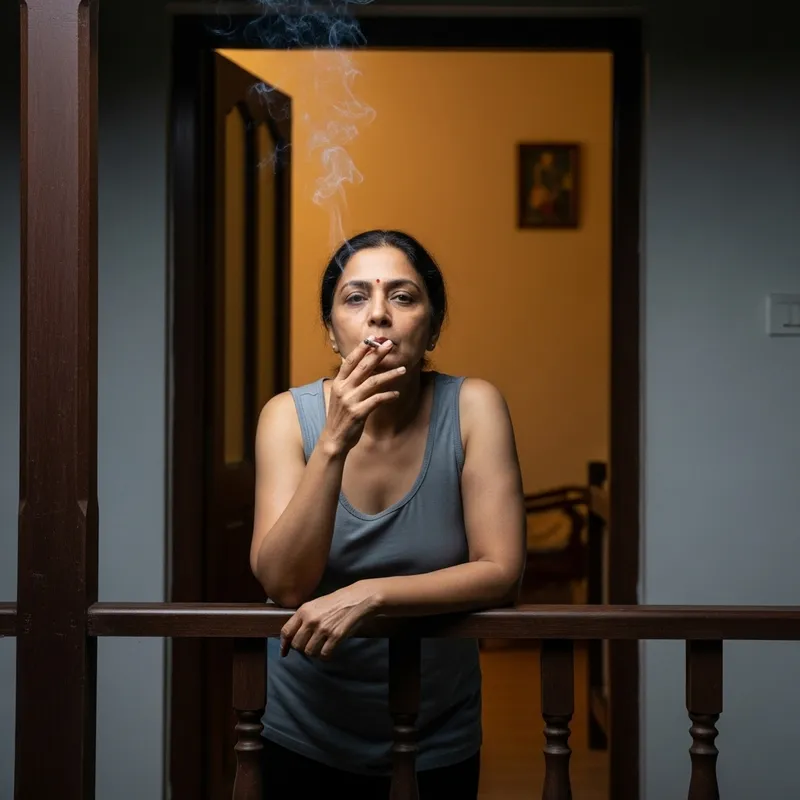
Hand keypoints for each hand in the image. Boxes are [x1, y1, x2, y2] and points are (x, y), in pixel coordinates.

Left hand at [280, 581, 379, 659]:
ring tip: (320, 647)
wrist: (357, 598)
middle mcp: (311, 620)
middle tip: (310, 646)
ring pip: (309, 651)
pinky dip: (325, 656)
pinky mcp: (335, 636)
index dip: (284, 644)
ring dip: (314, 652)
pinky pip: (324, 654)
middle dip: (302, 648)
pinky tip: (328, 650)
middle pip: (297, 645)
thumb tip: (294, 636)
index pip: (286, 631)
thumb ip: (304, 618)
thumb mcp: (316, 605)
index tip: (284, 652)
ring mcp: (323, 629)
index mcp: (304, 611)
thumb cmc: (337, 601)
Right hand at [321, 339, 405, 455]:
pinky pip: (377, 400)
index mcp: (338, 383)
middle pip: (363, 367)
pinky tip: (396, 394)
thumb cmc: (340, 416)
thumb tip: (355, 364)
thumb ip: (348, 381)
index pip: (350, 361)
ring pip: (374, 382)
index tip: (373, 339)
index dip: (362, 349)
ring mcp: (350, 401)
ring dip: (390, 375)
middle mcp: (343, 389)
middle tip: (390, 344)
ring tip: (403, 370)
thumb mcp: (339, 395)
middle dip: (378, 354)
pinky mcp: (358, 413)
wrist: (334, 439)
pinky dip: (388, 396)